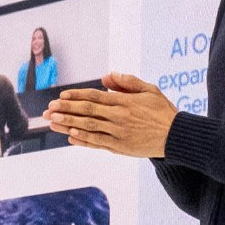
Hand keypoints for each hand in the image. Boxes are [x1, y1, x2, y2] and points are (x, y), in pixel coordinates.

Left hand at [44, 72, 178, 158]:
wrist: (176, 136)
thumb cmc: (163, 111)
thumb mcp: (149, 89)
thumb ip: (127, 82)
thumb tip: (107, 76)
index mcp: (124, 101)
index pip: (95, 96)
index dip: (76, 95)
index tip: (61, 95)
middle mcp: (119, 117)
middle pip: (87, 111)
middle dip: (66, 109)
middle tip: (48, 109)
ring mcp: (119, 133)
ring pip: (88, 128)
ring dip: (68, 124)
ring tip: (52, 122)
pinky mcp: (121, 148)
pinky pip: (98, 143)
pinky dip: (83, 140)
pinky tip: (70, 137)